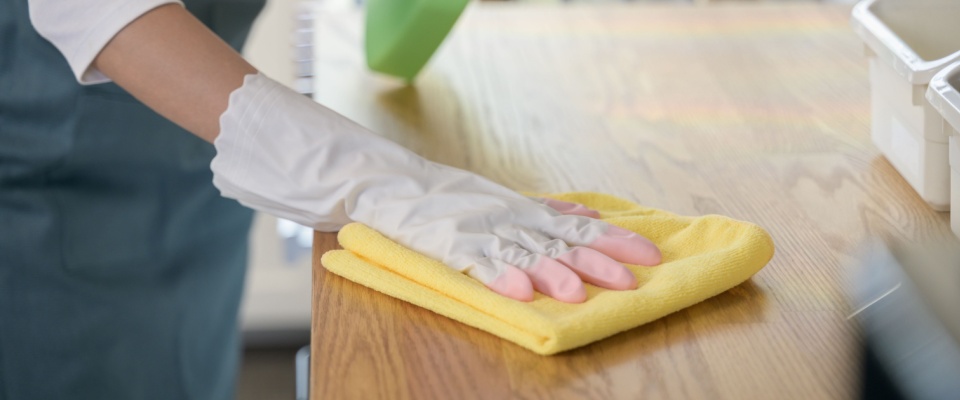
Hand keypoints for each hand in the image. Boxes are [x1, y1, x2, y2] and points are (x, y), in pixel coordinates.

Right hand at [212, 74, 660, 302]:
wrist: (372, 176)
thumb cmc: (433, 195)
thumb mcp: (493, 199)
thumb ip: (537, 209)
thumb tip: (583, 213)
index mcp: (512, 205)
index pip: (570, 222)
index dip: (610, 238)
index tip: (649, 253)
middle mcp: (499, 213)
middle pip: (556, 238)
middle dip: (597, 259)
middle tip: (635, 278)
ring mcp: (470, 226)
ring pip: (521, 250)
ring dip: (554, 272)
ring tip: (581, 293)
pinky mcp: (440, 240)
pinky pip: (474, 260)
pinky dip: (499, 275)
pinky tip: (522, 292)